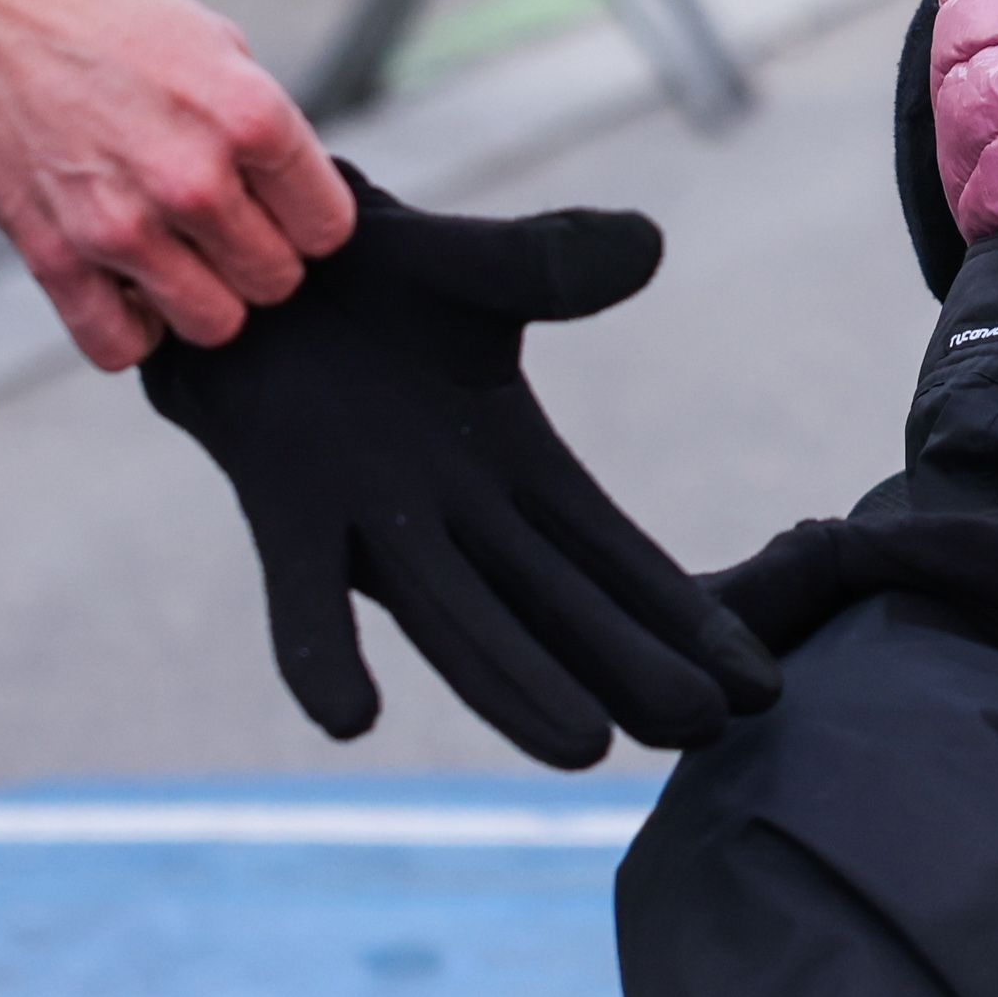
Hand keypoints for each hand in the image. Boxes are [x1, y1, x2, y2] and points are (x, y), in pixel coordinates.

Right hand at [0, 0, 353, 362]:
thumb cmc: (93, 9)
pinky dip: (130, 329)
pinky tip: (125, 288)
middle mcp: (194, 178)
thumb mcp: (210, 41)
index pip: (327, 227)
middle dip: (258, 259)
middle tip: (222, 229)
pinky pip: (119, 345)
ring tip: (177, 258)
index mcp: (249, 115)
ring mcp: (122, 226)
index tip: (277, 206)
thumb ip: (257, 123)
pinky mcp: (53, 256)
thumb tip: (290, 190)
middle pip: (275, 281)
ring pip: (213, 324)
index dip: (306, 219)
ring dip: (202, 299)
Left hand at [142, 184, 780, 767]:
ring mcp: (368, 520)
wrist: (244, 260)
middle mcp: (451, 515)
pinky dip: (323, 652)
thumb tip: (647, 247)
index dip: (683, 620)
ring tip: (580, 749)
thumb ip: (555, 265)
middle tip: (700, 730)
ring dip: (511, 685)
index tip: (754, 686)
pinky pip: (303, 592)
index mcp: (514, 468)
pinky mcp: (282, 505)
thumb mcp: (477, 269)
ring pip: (453, 621)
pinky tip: (348, 717)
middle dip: (625, 669)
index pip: (615, 557)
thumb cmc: (370, 278)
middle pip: (553, 608)